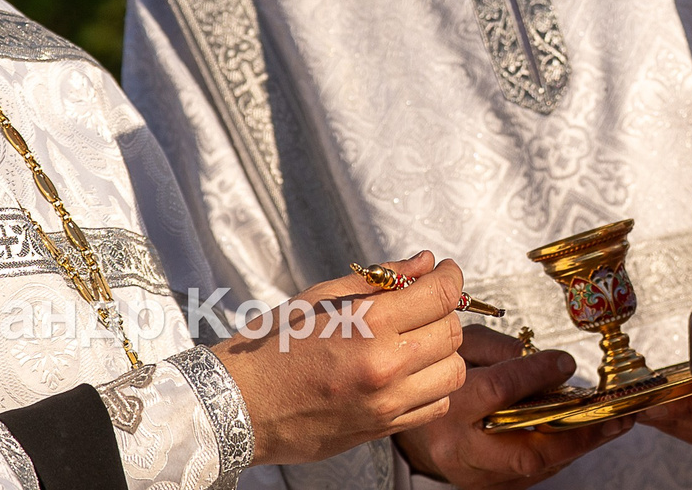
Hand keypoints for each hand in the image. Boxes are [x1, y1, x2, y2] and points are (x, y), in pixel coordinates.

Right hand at [216, 253, 469, 464]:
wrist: (237, 406)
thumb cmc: (271, 348)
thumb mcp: (320, 298)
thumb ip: (380, 279)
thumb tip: (425, 262)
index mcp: (368, 323)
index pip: (441, 294)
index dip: (451, 277)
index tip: (446, 272)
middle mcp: (385, 364)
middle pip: (453, 332)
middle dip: (445, 312)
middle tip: (426, 305)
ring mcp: (386, 402)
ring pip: (453, 371)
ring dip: (444, 352)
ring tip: (418, 341)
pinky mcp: (383, 428)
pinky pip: (436, 405)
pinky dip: (434, 386)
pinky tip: (411, 373)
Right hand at [396, 326, 630, 487]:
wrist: (419, 428)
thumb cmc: (443, 380)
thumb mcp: (461, 348)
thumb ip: (499, 348)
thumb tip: (542, 358)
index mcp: (450, 406)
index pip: (498, 391)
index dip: (537, 374)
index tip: (567, 362)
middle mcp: (460, 448)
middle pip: (527, 450)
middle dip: (575, 433)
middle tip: (613, 415)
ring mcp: (475, 474)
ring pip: (536, 466)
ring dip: (579, 444)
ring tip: (611, 423)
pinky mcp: (488, 487)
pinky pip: (533, 475)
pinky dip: (561, 454)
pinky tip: (580, 434)